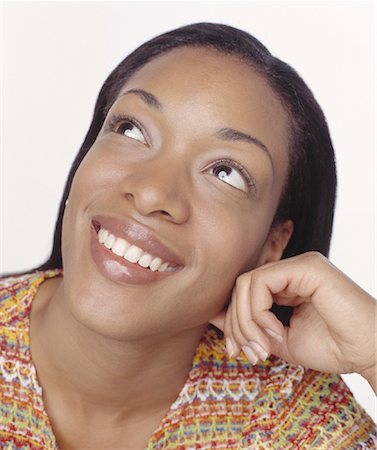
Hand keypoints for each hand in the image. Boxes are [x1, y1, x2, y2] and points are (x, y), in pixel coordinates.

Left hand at [210, 252, 376, 392]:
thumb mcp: (278, 340)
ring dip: (246, 321)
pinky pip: (261, 282)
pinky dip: (258, 312)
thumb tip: (213, 316)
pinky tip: (275, 332)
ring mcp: (299, 265)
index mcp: (287, 284)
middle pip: (241, 288)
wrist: (369, 353)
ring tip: (263, 348)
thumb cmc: (332, 348)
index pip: (244, 293)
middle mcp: (291, 270)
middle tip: (248, 354)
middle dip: (237, 324)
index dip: (233, 321)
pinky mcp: (306, 266)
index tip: (235, 351)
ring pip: (247, 284)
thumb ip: (249, 327)